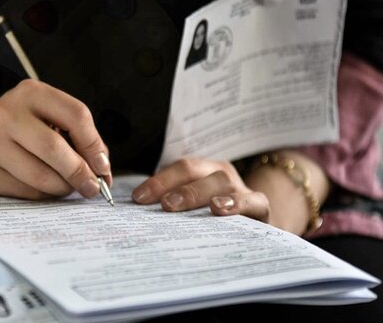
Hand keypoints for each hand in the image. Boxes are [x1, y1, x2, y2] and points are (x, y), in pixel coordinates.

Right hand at [0, 79, 111, 199]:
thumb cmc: (19, 125)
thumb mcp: (44, 113)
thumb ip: (75, 133)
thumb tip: (101, 167)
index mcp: (30, 93)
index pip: (76, 115)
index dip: (95, 145)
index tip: (103, 165)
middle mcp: (7, 115)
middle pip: (55, 150)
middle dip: (80, 173)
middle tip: (93, 187)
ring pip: (41, 177)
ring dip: (63, 188)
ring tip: (68, 186)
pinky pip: (26, 191)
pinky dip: (43, 194)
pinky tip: (43, 187)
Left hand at [132, 157, 270, 222]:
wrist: (257, 230)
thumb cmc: (216, 219)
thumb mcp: (194, 208)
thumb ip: (173, 205)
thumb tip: (140, 211)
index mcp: (203, 170)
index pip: (179, 168)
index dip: (158, 180)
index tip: (138, 198)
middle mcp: (221, 175)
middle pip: (195, 171)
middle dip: (172, 185)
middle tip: (158, 203)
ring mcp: (241, 188)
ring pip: (220, 182)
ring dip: (196, 192)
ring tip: (177, 205)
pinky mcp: (260, 207)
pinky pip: (253, 201)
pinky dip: (237, 204)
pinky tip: (219, 210)